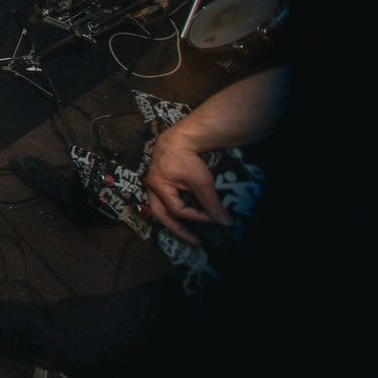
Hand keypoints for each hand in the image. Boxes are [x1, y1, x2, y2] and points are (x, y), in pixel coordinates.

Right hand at [143, 127, 230, 245]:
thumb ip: (212, 204)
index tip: (213, 218)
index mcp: (157, 187)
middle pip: (161, 214)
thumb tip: (225, 222)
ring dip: (175, 219)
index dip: (196, 217)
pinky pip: (166, 198)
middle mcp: (151, 186)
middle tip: (194, 241)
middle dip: (178, 229)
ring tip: (190, 229)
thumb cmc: (187, 157)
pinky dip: (177, 207)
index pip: (177, 210)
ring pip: (162, 207)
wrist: (182, 136)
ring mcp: (154, 182)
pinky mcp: (161, 178)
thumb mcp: (202, 182)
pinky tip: (187, 210)